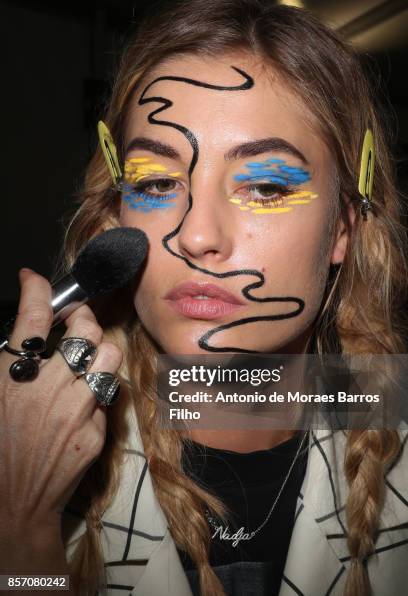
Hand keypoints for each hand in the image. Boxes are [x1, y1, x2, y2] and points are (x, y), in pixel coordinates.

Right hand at [0, 268, 121, 538]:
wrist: (10, 506)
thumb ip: (7, 364)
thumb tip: (25, 338)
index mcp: (13, 378)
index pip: (32, 318)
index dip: (37, 289)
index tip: (35, 279)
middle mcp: (49, 389)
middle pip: (86, 330)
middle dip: (83, 315)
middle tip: (76, 319)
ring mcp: (77, 411)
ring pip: (110, 356)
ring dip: (101, 347)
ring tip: (90, 352)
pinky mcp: (97, 433)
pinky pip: (108, 396)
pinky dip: (99, 390)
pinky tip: (86, 398)